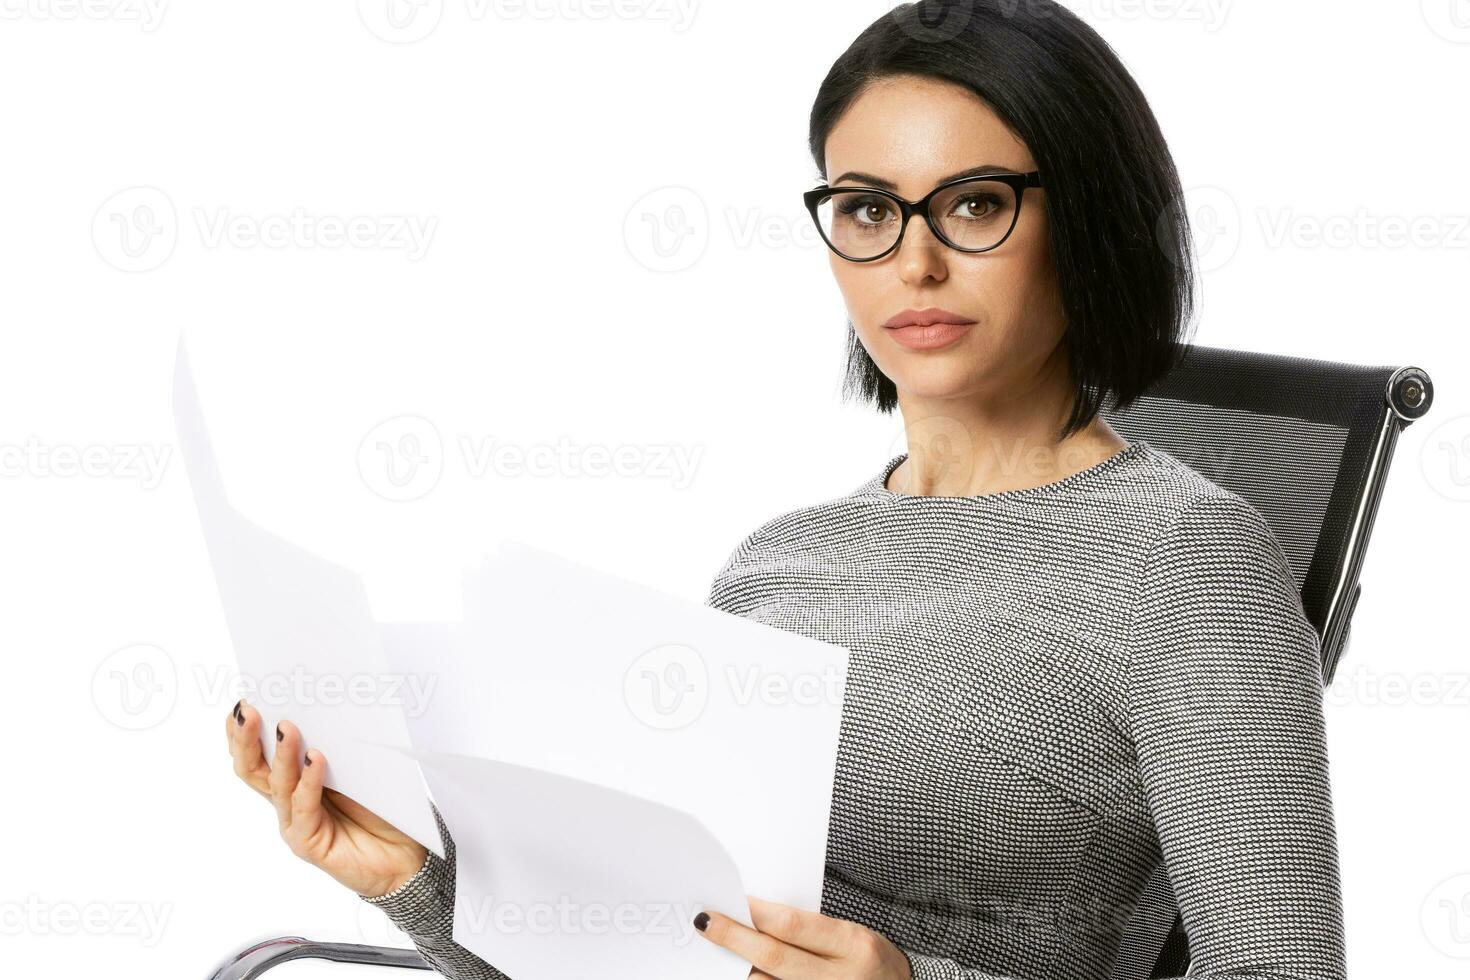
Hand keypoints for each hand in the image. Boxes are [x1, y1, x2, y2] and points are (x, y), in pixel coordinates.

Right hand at [224, 697, 428, 897]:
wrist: (404, 855)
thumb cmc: (381, 809)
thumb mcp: (355, 768)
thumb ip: (335, 746)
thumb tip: (325, 705)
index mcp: (292, 781)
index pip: (257, 756)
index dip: (242, 732)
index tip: (243, 700)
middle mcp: (287, 802)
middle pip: (253, 770)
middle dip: (246, 739)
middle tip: (249, 710)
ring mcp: (295, 823)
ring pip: (277, 786)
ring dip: (282, 754)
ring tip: (287, 728)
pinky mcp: (309, 843)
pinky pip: (304, 808)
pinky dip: (309, 781)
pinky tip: (316, 758)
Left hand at [694, 896, 912, 979]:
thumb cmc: (870, 961)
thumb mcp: (850, 935)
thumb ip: (809, 929)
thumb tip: (755, 917)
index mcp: (853, 947)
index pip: (792, 926)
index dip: (756, 913)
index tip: (732, 901)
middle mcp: (840, 979)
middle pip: (774, 958)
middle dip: (735, 939)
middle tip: (707, 923)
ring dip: (739, 970)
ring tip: (718, 953)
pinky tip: (741, 975)